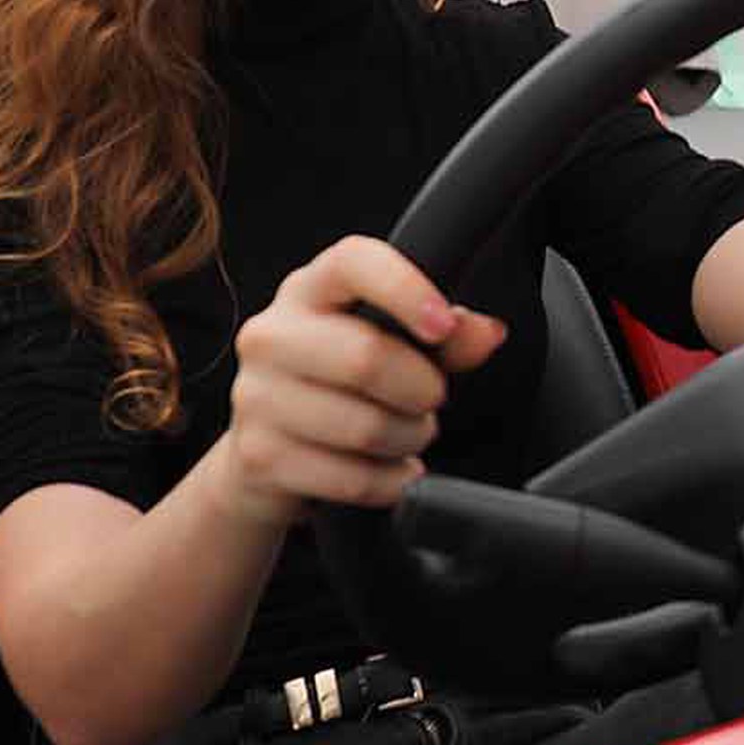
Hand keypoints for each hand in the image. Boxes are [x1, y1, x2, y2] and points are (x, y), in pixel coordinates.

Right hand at [222, 235, 508, 525]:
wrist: (269, 450)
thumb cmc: (342, 382)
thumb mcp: (396, 345)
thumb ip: (446, 337)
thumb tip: (488, 333)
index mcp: (309, 289)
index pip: (354, 263)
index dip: (405, 289)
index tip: (443, 325)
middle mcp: (271, 334)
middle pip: (364, 358)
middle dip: (421, 390)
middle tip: (431, 400)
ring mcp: (256, 396)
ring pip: (362, 427)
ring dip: (407, 439)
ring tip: (408, 434)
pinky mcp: (258, 457)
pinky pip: (350, 478)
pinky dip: (389, 481)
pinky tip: (392, 471)